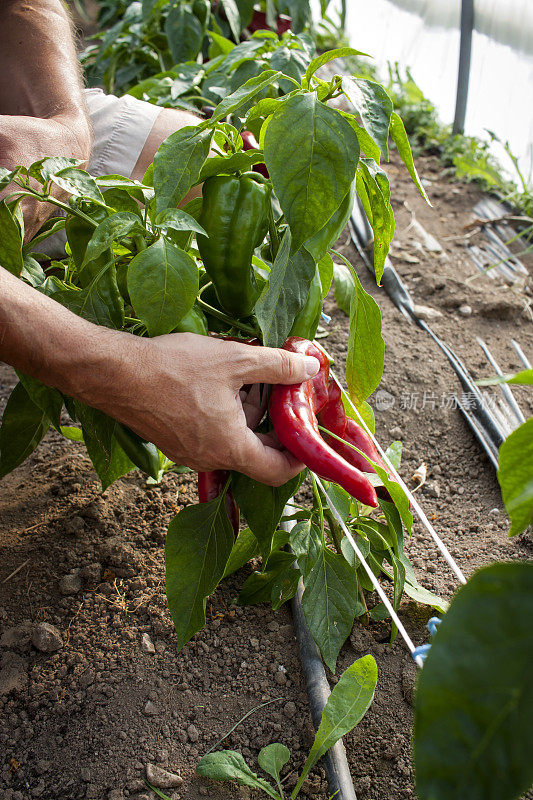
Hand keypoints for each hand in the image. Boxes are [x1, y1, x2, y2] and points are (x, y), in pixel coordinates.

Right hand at [90, 333, 319, 485]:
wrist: (114, 373)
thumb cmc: (173, 368)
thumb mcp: (234, 359)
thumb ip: (277, 366)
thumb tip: (310, 369)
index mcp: (230, 448)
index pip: (277, 471)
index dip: (299, 457)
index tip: (307, 433)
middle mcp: (211, 459)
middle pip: (257, 454)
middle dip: (273, 425)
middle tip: (282, 393)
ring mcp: (189, 454)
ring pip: (233, 442)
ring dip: (248, 416)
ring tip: (249, 378)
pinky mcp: (174, 442)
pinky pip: (212, 436)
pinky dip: (225, 416)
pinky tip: (221, 383)